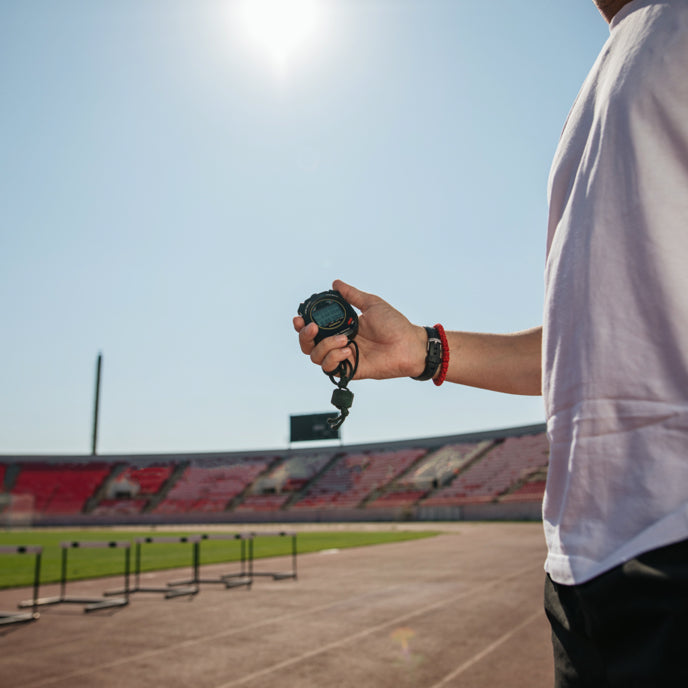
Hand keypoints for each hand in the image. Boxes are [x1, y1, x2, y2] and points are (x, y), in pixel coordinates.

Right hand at [293, 279, 426, 379]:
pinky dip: (333, 358)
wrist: (409, 344)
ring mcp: (344, 357)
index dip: (303, 325)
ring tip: (344, 340)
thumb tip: (336, 283)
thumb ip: (352, 295)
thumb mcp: (372, 304)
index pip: (315, 328)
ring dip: (325, 346)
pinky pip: (330, 368)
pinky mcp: (350, 370)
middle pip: (309, 345)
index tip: (300, 318)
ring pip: (316, 357)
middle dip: (304, 337)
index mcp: (342, 327)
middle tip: (313, 329)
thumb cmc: (395, 325)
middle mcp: (339, 342)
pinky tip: (347, 351)